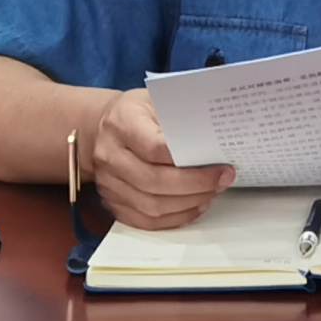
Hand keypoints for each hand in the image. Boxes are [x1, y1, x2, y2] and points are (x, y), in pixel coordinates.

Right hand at [86, 87, 233, 229]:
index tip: (219, 164)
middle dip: (195, 186)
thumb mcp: (155, 100)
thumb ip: (179, 117)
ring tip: (211, 194)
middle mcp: (111, 155)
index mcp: (122, 124)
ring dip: (187, 204)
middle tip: (222, 181)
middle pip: (154, 181)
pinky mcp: (111, 202)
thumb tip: (213, 137)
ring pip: (150, 206)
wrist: (98, 129)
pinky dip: (173, 219)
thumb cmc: (134, 113)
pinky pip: (144, 220)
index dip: (188, 161)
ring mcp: (109, 183)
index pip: (155, 148)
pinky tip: (193, 207)